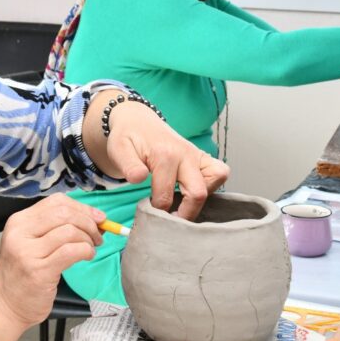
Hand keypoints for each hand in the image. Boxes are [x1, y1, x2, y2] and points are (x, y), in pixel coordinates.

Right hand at [0, 195, 103, 328]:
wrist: (3, 306)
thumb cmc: (21, 276)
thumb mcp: (30, 244)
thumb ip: (54, 228)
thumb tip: (92, 218)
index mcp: (19, 222)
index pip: (56, 202)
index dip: (82, 207)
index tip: (97, 217)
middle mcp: (20, 233)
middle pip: (64, 213)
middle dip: (88, 222)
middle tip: (98, 234)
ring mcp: (28, 252)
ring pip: (69, 231)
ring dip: (88, 239)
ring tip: (90, 248)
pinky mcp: (39, 271)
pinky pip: (71, 251)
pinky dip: (86, 251)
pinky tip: (86, 256)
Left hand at [96, 97, 229, 219]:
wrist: (137, 121)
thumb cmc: (128, 138)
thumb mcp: (119, 150)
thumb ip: (128, 166)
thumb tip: (138, 178)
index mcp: (164, 155)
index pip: (166, 197)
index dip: (157, 212)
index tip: (150, 214)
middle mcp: (186, 154)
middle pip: (198, 193)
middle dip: (185, 213)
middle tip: (170, 218)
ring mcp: (197, 154)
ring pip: (216, 180)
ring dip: (200, 198)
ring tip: (182, 203)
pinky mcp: (203, 156)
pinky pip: (220, 172)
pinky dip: (211, 185)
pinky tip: (192, 189)